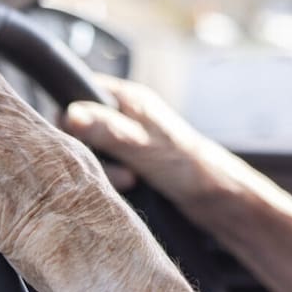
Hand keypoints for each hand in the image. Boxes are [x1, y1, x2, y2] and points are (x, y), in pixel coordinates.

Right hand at [63, 75, 237, 211]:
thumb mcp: (143, 147)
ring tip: (129, 182)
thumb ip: (106, 131)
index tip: (75, 142)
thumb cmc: (190, 167)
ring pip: (93, 151)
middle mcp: (126, 115)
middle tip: (117, 171)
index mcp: (129, 99)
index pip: (79, 91)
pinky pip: (105, 169)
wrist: (222, 200)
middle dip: (89, 151)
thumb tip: (69, 115)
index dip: (69, 115)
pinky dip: (110, 181)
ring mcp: (128, 140)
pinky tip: (127, 190)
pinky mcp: (132, 164)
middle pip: (81, 127)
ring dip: (103, 170)